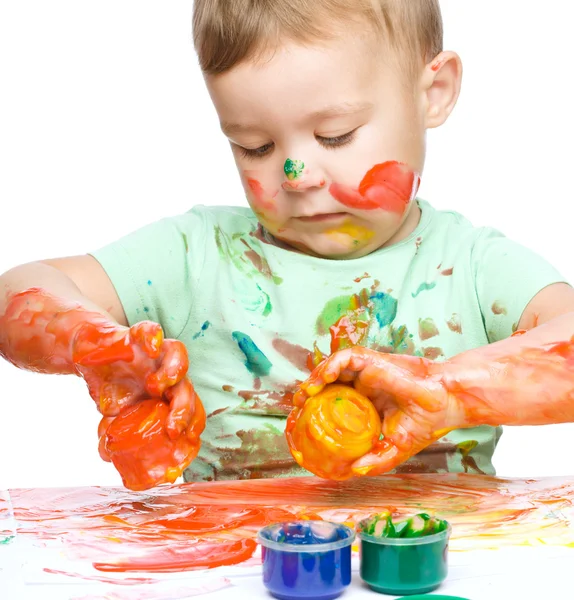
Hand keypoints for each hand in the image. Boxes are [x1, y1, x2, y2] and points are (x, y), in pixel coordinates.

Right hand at [74, 321, 206, 486]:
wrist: (86, 350)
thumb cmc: (109, 383)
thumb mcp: (110, 413)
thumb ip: (113, 432)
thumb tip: (108, 457)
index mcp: (165, 394)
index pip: (189, 407)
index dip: (193, 423)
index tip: (189, 441)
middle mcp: (164, 372)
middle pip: (186, 386)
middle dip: (185, 409)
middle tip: (174, 429)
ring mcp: (152, 353)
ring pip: (178, 354)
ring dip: (173, 372)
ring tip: (155, 387)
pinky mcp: (135, 335)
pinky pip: (150, 330)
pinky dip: (152, 336)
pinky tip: (151, 346)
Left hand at [294, 347, 466, 475]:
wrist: (447, 403)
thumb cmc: (425, 422)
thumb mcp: (396, 448)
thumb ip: (376, 460)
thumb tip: (352, 472)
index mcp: (365, 404)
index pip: (332, 402)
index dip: (314, 410)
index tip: (301, 423)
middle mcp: (362, 386)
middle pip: (327, 384)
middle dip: (309, 393)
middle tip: (297, 408)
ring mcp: (367, 372)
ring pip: (332, 368)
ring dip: (316, 377)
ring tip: (306, 394)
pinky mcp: (373, 360)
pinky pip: (347, 357)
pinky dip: (332, 364)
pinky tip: (325, 378)